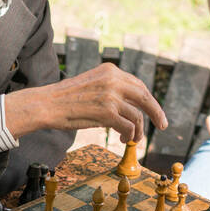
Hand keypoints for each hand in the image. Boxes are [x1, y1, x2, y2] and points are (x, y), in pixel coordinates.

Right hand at [5, 63, 167, 142]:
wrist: (47, 104)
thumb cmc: (65, 99)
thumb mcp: (91, 85)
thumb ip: (109, 89)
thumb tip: (127, 106)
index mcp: (110, 71)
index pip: (138, 85)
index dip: (148, 100)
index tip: (155, 111)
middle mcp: (114, 80)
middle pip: (145, 97)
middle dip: (156, 112)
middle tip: (162, 125)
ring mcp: (111, 96)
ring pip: (138, 115)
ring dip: (138, 131)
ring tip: (133, 139)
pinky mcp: (107, 113)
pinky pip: (129, 127)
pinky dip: (129, 135)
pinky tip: (123, 139)